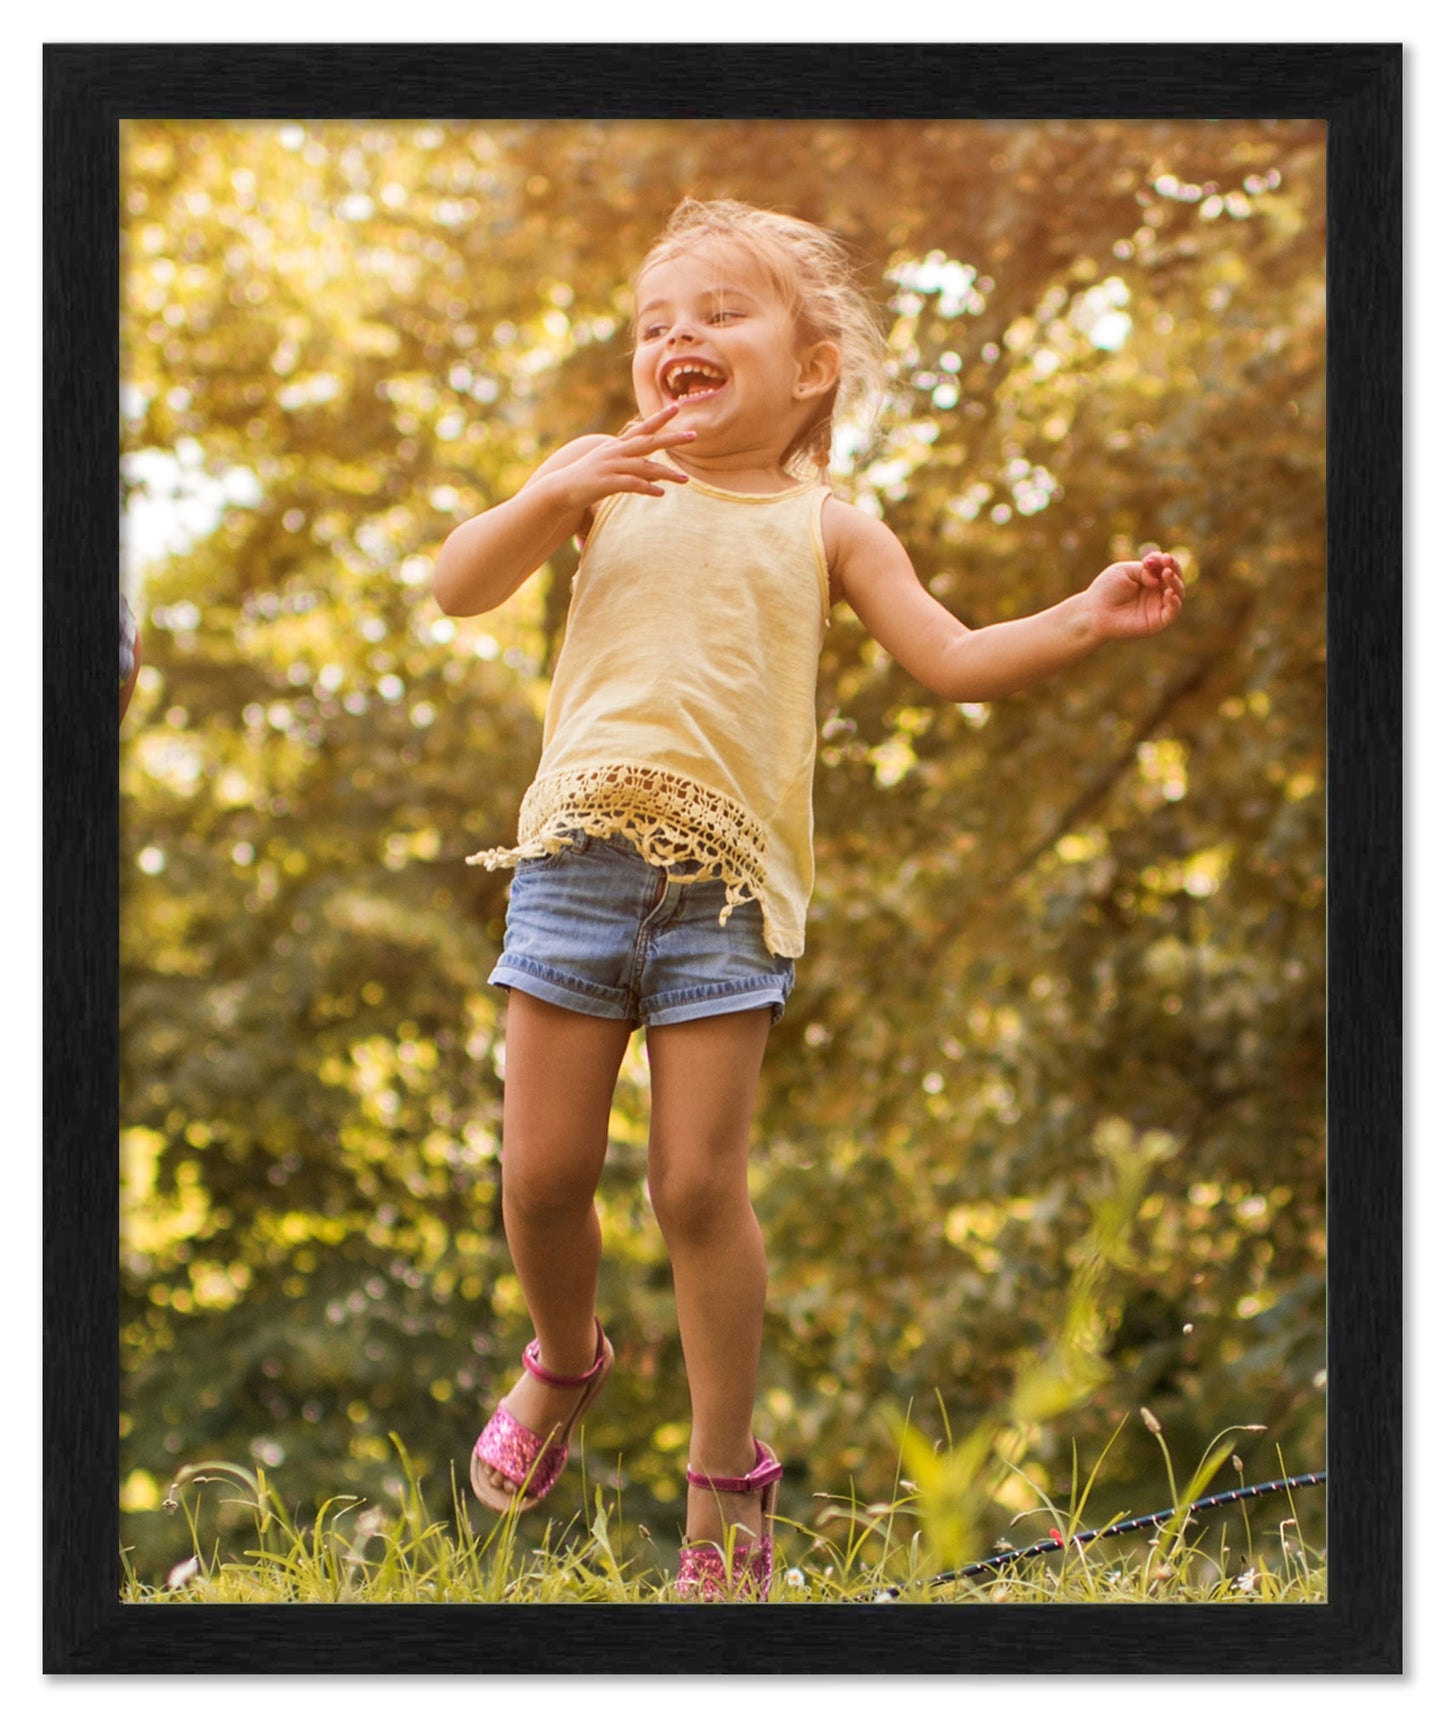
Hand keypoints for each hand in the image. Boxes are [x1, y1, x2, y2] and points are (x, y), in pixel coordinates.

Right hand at [550, 403, 695, 511]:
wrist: (560, 489)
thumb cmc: (587, 479)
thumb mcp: (610, 467)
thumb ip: (633, 466)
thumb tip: (657, 473)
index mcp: (617, 446)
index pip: (642, 428)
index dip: (659, 418)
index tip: (677, 407)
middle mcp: (615, 452)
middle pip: (648, 442)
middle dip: (672, 438)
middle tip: (693, 435)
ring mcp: (611, 466)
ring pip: (645, 466)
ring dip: (667, 473)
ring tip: (686, 479)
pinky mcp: (607, 483)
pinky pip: (632, 484)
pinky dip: (648, 488)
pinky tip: (661, 493)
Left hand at [1084, 550, 1186, 640]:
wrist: (1093, 612)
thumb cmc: (1106, 590)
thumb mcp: (1124, 571)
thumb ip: (1144, 570)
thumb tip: (1158, 579)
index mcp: (1149, 578)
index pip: (1165, 566)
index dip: (1166, 560)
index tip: (1160, 557)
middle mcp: (1156, 592)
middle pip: (1175, 578)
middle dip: (1174, 568)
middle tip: (1167, 562)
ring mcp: (1158, 607)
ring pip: (1177, 593)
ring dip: (1175, 582)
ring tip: (1167, 574)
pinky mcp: (1157, 622)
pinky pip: (1173, 611)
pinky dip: (1175, 601)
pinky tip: (1169, 592)